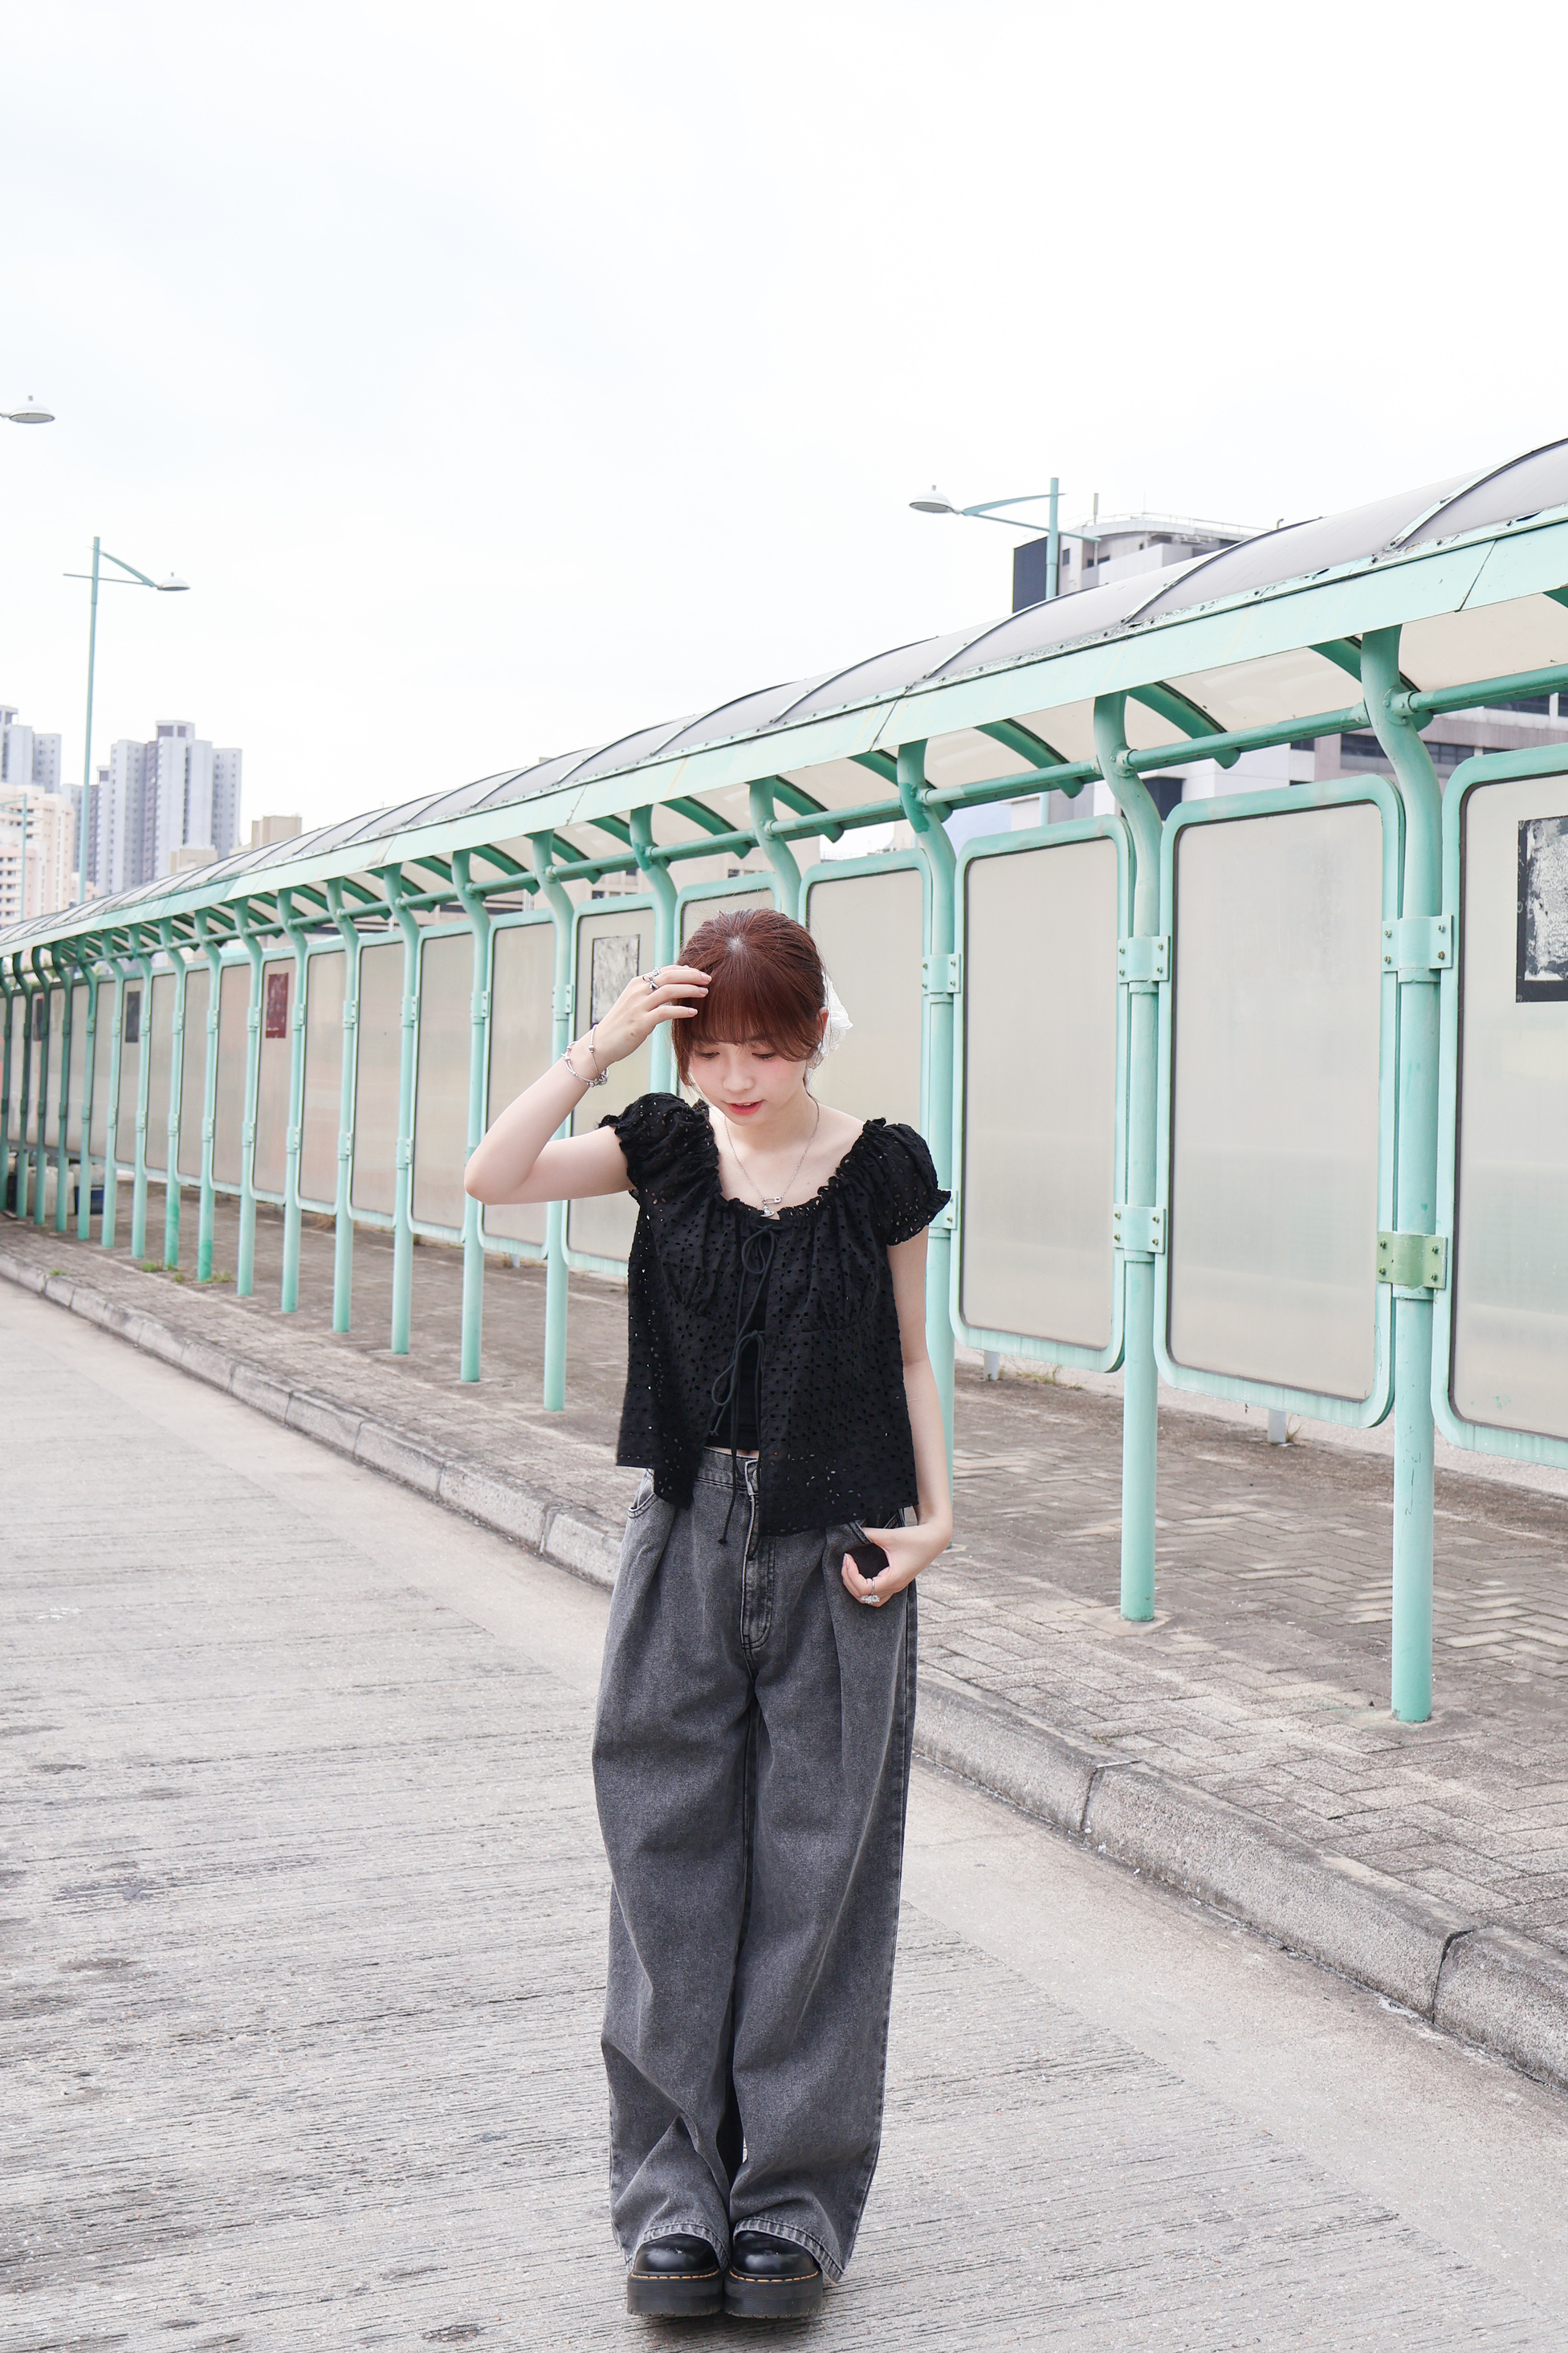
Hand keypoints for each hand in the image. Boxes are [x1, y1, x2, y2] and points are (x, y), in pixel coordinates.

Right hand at [590, 964, 708, 1066]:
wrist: (601, 1043)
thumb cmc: (622, 1024)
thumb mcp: (635, 1003)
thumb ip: (652, 993)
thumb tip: (675, 984)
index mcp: (637, 984)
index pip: (665, 970)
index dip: (685, 970)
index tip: (700, 974)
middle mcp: (637, 991)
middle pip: (670, 976)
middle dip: (692, 976)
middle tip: (708, 979)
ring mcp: (638, 1006)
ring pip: (669, 990)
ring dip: (690, 990)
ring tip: (704, 993)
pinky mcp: (640, 1023)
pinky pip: (665, 1012)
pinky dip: (682, 1011)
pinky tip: (693, 1013)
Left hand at [841, 1516, 949, 1607]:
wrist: (934, 1538)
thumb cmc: (914, 1538)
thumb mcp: (889, 1535)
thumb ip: (868, 1534)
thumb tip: (851, 1532)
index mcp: (893, 1579)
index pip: (863, 1589)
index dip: (850, 1575)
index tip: (847, 1557)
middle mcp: (895, 1587)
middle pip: (864, 1598)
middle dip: (849, 1581)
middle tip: (846, 1561)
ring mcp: (897, 1586)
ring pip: (871, 1600)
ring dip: (857, 1588)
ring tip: (851, 1570)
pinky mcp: (897, 1582)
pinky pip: (878, 1595)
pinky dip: (865, 1589)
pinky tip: (861, 1573)